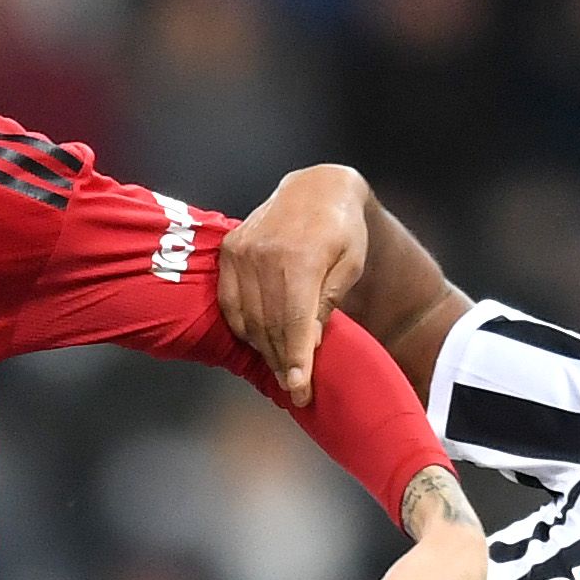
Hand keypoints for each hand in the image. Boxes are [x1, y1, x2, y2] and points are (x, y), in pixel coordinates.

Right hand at [220, 166, 370, 406]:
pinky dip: (244, 327)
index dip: (297, 360)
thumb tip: (307, 344)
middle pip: (269, 325)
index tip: (300, 391)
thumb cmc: (342, 230)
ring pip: (248, 318)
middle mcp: (265, 254)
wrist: (316, 188)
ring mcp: (242, 251)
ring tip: (280, 368)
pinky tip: (260, 340)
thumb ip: (328, 303)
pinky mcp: (229, 250)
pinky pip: (230, 303)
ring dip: (264, 349)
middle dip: (282, 362)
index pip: (294, 322)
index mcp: (301, 257)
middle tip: (294, 388)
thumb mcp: (350, 264)